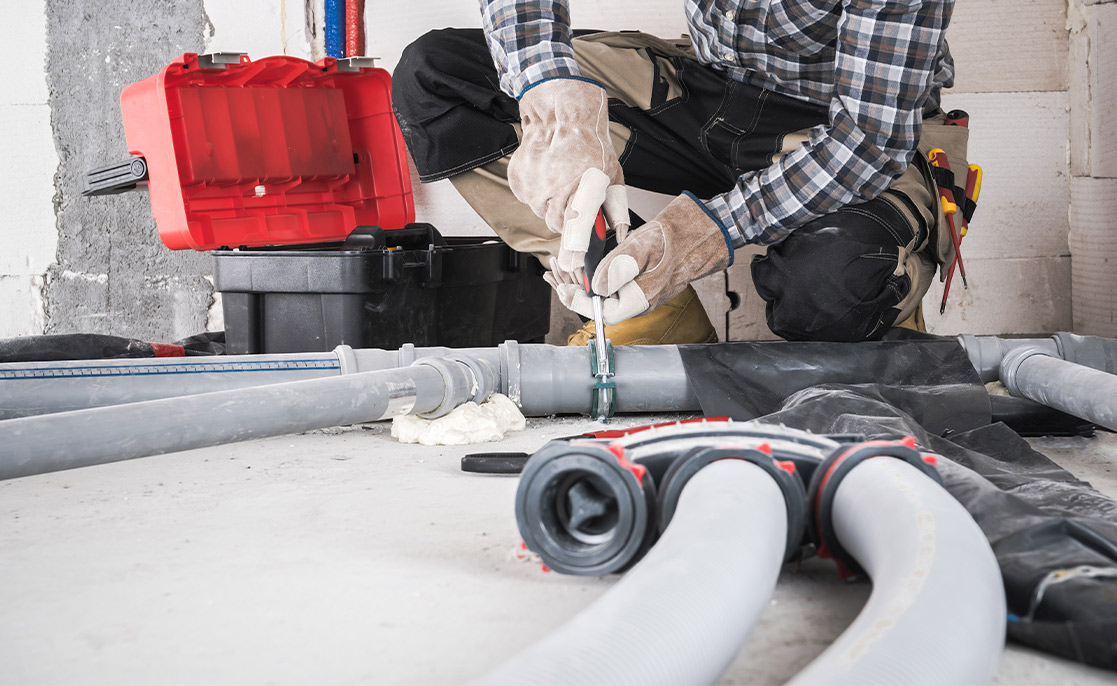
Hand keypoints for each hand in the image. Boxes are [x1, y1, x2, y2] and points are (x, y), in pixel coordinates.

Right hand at [509, 78, 628, 278]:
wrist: (560, 116)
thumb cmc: (591, 146)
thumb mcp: (613, 176)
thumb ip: (616, 210)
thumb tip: (620, 236)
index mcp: (583, 190)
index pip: (576, 230)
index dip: (574, 250)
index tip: (573, 264)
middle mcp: (556, 192)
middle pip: (558, 226)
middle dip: (567, 218)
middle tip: (574, 196)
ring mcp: (534, 189)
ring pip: (543, 214)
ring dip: (553, 205)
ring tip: (562, 180)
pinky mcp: (519, 184)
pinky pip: (530, 201)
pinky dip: (539, 193)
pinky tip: (548, 174)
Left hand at [549, 194, 731, 324]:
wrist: (712, 226)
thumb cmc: (685, 232)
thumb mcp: (645, 245)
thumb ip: (617, 267)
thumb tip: (595, 287)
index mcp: (644, 296)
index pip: (605, 314)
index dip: (582, 303)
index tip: (566, 288)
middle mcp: (645, 299)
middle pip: (604, 308)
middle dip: (579, 294)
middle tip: (559, 277)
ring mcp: (647, 291)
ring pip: (610, 296)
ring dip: (588, 284)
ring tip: (568, 270)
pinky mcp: (648, 281)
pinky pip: (620, 286)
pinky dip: (602, 277)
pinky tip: (594, 264)